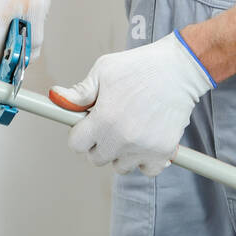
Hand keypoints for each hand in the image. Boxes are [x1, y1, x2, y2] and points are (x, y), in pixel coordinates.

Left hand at [50, 31, 215, 175]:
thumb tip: (56, 97)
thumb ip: (80, 91)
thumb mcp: (104, 71)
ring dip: (121, 153)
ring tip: (130, 129)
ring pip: (120, 166)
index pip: (76, 144)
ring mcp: (143, 148)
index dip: (80, 133)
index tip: (88, 124)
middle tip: (111, 124)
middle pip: (96, 159)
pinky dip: (145, 161)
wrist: (179, 69)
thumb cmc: (139, 66)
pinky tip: (146, 141)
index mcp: (102, 119)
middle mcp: (121, 139)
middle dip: (98, 144)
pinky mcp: (163, 151)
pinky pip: (146, 170)